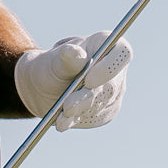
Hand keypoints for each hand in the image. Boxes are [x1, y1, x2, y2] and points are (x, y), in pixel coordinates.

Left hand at [14, 30, 131, 130]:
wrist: (44, 86)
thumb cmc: (52, 65)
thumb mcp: (54, 59)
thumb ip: (66, 57)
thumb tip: (73, 53)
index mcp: (106, 45)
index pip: (123, 53)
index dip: (110, 67)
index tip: (89, 80)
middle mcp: (115, 70)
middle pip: (111, 85)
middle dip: (87, 97)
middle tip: (68, 107)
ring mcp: (113, 92)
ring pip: (101, 104)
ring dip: (80, 110)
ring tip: (60, 116)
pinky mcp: (104, 111)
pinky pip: (93, 117)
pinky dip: (76, 120)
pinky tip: (62, 122)